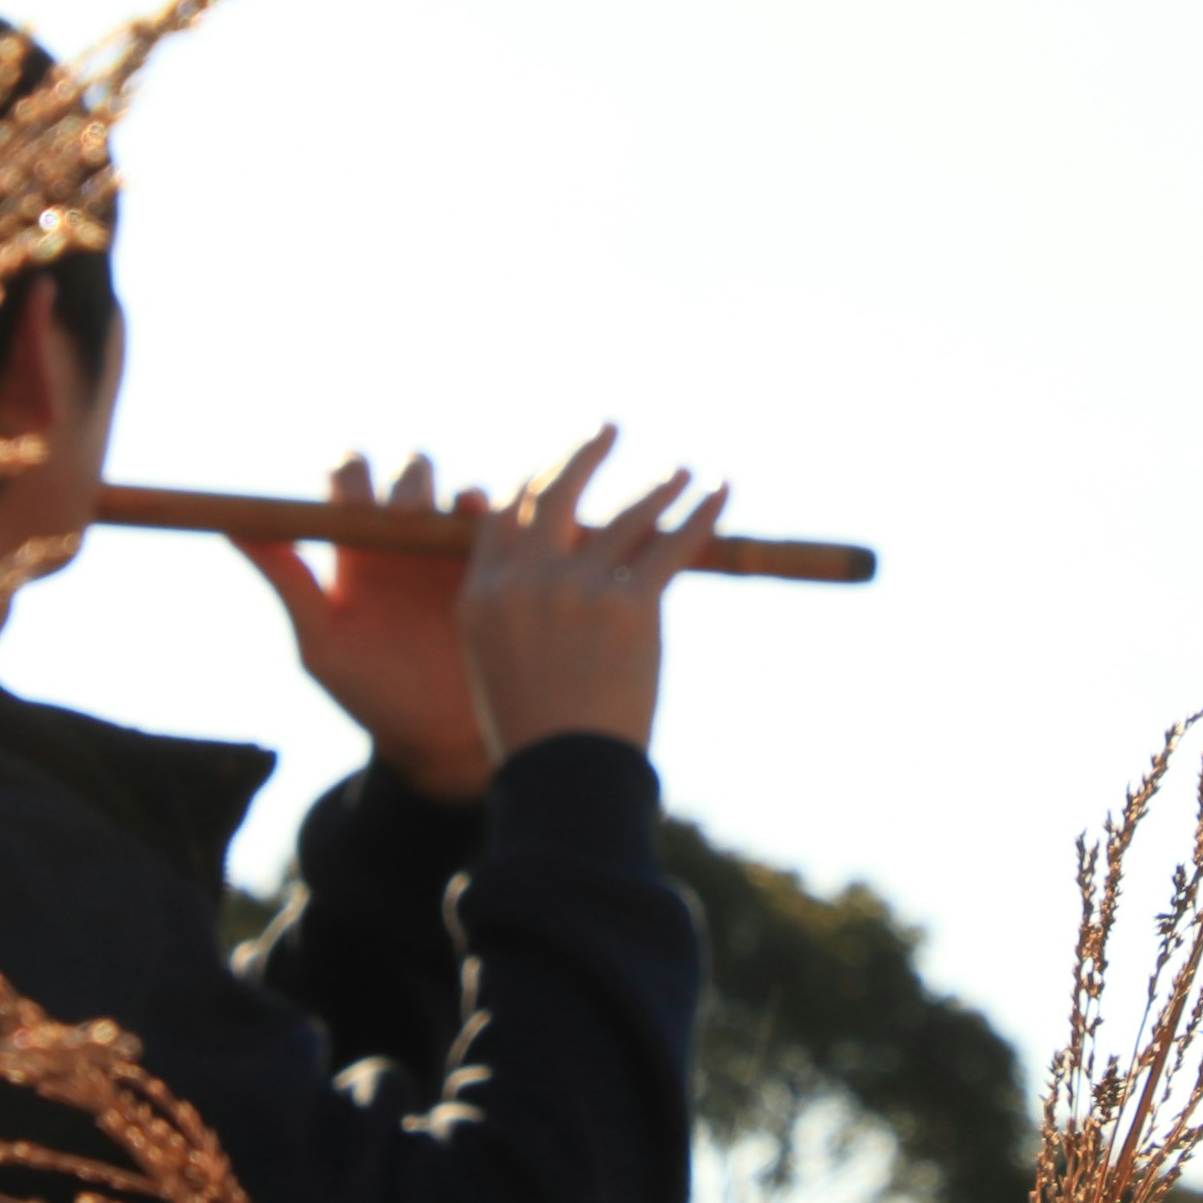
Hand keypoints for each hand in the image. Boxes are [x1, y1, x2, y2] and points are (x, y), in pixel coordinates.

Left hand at [236, 453, 496, 799]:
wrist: (439, 740)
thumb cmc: (369, 694)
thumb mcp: (322, 643)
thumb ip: (289, 582)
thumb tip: (233, 526)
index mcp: (358, 548)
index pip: (349, 480)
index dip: (351, 478)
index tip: (354, 507)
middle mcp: (408, 539)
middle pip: (412, 473)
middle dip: (410, 482)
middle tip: (406, 516)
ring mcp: (456, 552)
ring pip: (463, 494)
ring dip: (459, 495)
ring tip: (460, 516)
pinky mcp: (500, 571)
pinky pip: (509, 532)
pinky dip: (505, 521)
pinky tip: (502, 536)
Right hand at [460, 425, 727, 764]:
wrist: (568, 774)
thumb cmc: (540, 728)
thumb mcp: (502, 661)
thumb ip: (519, 605)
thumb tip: (565, 561)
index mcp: (483, 595)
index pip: (505, 513)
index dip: (537, 480)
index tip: (563, 464)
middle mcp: (525, 582)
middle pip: (555, 491)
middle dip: (585, 452)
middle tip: (609, 428)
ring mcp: (577, 590)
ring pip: (625, 514)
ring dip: (660, 484)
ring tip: (684, 470)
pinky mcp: (629, 606)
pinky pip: (670, 544)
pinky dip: (700, 514)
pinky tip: (719, 495)